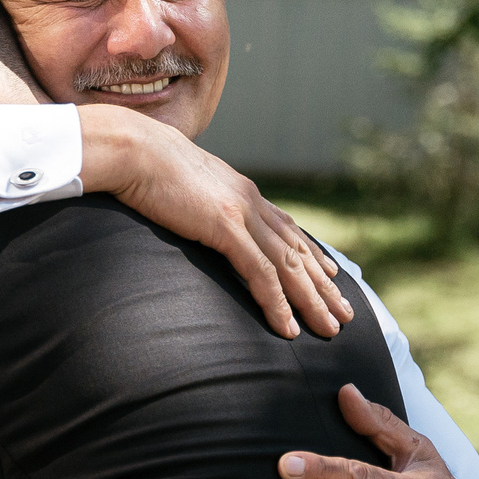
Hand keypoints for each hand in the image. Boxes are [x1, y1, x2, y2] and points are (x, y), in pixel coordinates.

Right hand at [78, 105, 351, 339]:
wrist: (133, 148)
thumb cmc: (146, 165)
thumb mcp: (186, 184)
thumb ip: (203, 200)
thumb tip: (199, 212)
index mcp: (242, 191)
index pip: (288, 229)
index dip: (313, 254)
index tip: (332, 274)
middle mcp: (251, 202)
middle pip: (298, 251)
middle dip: (325, 286)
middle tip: (345, 314)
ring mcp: (241, 214)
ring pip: (289, 266)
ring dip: (312, 300)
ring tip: (330, 329)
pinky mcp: (225, 226)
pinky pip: (260, 273)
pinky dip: (277, 302)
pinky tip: (287, 327)